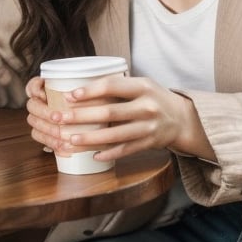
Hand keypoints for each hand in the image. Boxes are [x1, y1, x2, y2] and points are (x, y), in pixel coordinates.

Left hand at [25, 74, 213, 163]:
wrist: (182, 118)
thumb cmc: (154, 98)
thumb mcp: (142, 85)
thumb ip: (119, 87)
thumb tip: (82, 88)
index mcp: (143, 87)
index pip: (112, 86)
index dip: (90, 91)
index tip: (69, 95)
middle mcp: (147, 106)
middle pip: (109, 112)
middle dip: (81, 116)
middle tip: (59, 118)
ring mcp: (149, 127)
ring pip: (114, 135)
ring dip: (90, 138)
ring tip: (70, 139)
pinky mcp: (149, 143)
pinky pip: (125, 150)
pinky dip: (108, 154)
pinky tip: (93, 156)